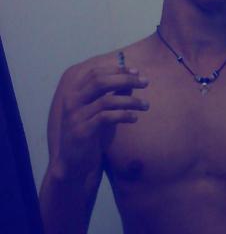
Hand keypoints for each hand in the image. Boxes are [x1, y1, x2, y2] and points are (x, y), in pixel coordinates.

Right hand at [54, 66, 148, 180]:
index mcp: (75, 93)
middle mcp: (72, 102)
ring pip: (106, 100)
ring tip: (146, 105)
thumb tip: (133, 78)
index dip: (117, 69)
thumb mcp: (103, 111)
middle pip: (100, 81)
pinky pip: (106, 118)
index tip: (137, 72)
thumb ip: (115, 94)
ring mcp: (75, 116)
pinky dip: (123, 115)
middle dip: (126, 79)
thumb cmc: (92, 134)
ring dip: (131, 100)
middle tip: (146, 82)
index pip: (96, 72)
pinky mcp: (82, 131)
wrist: (75, 164)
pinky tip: (135, 118)